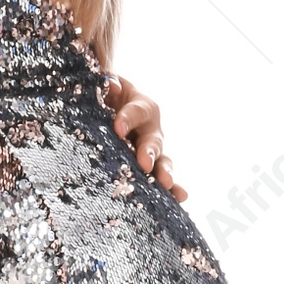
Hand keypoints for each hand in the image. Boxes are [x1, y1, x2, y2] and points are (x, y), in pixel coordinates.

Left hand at [102, 73, 187, 201]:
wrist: (107, 108)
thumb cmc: (105, 96)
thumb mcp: (105, 87)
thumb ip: (106, 84)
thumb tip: (110, 84)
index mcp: (141, 105)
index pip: (137, 111)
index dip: (128, 118)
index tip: (118, 127)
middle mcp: (151, 129)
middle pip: (153, 140)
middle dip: (149, 152)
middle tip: (144, 163)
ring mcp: (152, 150)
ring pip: (162, 161)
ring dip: (165, 172)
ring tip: (167, 184)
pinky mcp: (150, 166)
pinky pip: (160, 179)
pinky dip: (171, 189)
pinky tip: (179, 199)